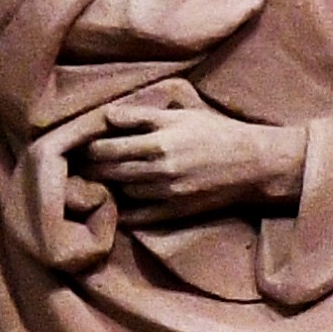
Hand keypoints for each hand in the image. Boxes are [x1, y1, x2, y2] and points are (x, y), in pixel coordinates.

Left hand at [77, 90, 302, 220]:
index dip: (90, 148)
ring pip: (124, 192)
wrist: (252, 163)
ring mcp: (167, 194)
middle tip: (80, 164)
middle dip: (92, 167)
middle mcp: (160, 170)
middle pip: (111, 172)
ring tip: (100, 178)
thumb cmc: (216, 132)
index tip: (82, 145)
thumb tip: (107, 115)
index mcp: (159, 142)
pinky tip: (116, 206)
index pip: (109, 148)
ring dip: (110, 186)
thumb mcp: (180, 115)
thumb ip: (141, 115)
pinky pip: (140, 216)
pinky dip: (124, 212)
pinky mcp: (176, 211)